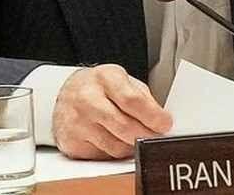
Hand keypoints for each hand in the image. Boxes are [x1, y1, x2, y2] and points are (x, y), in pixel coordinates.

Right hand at [53, 64, 171, 159]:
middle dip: (146, 135)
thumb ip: (143, 99)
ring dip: (132, 146)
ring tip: (135, 137)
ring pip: (116, 146)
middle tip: (156, 137)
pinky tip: (115, 140)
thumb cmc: (100, 88)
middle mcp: (87, 99)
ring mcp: (76, 122)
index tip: (165, 124)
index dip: (152, 116)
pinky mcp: (72, 142)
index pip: (131, 100)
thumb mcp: (123, 81)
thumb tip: (161, 122)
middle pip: (125, 126)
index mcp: (104, 78)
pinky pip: (104, 156)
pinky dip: (115, 152)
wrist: (68, 94)